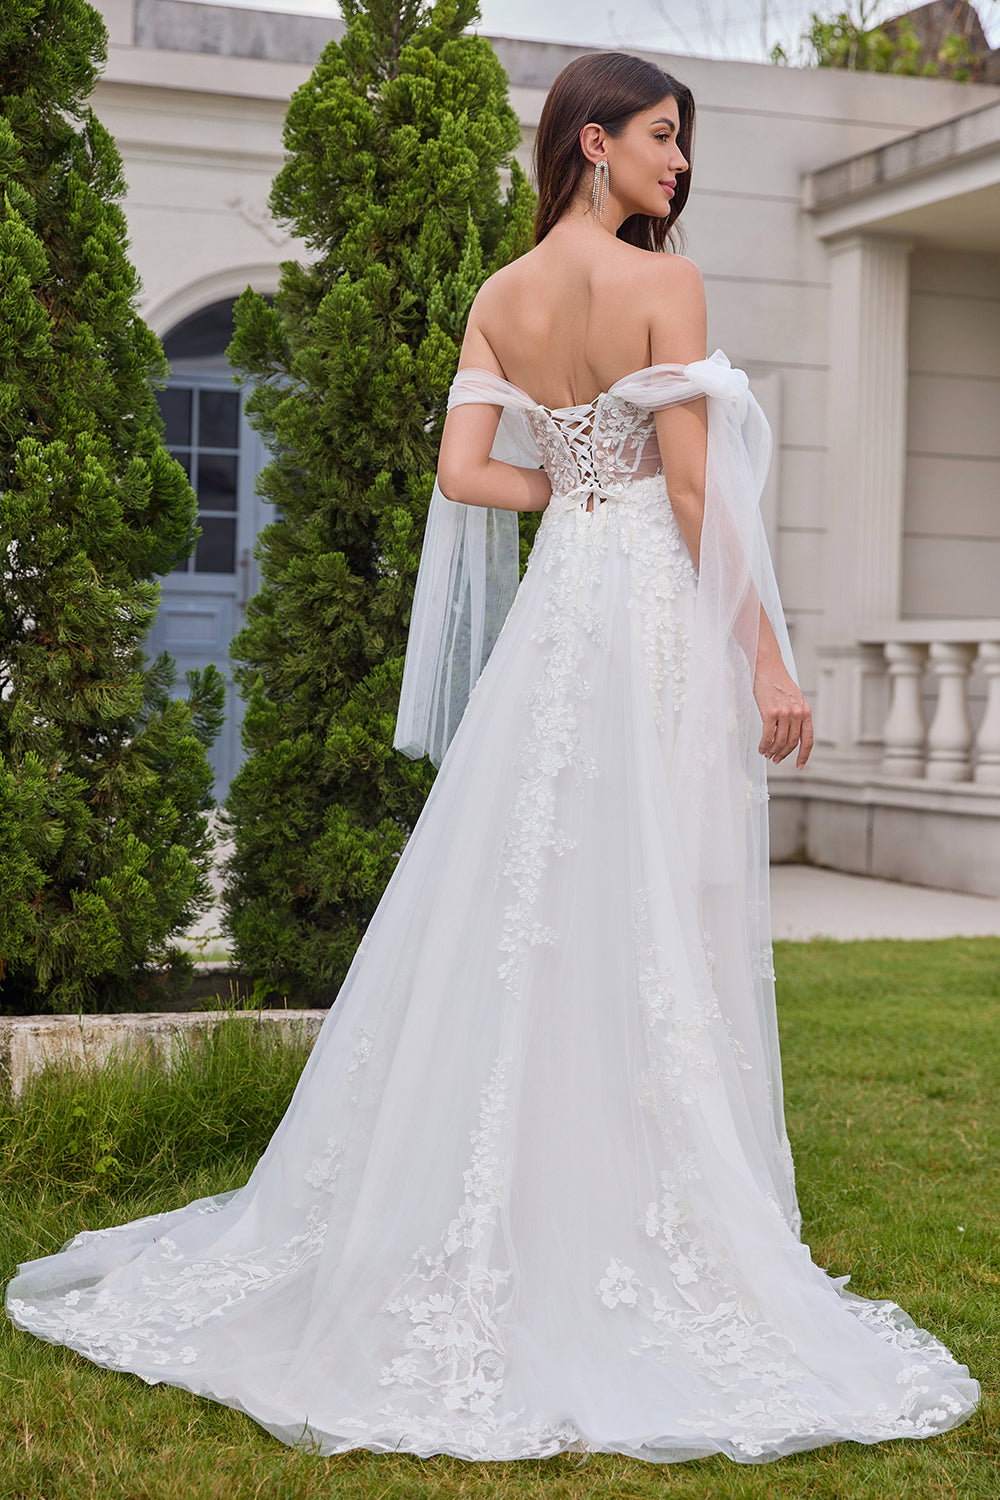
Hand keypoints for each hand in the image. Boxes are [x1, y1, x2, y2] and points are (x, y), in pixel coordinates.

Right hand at [753, 654, 813, 768]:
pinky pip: (768, 736)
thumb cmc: (777, 682)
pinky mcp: (770, 712)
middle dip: (783, 754)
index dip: (804, 755)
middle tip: (775, 760)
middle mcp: (797, 713)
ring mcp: (785, 713)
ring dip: (772, 751)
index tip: (799, 766)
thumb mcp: (793, 699)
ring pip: (779, 742)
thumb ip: (795, 716)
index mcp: (806, 711)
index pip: (808, 740)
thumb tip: (789, 735)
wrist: (767, 666)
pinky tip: (761, 748)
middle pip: (792, 743)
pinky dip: (764, 745)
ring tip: (767, 754)